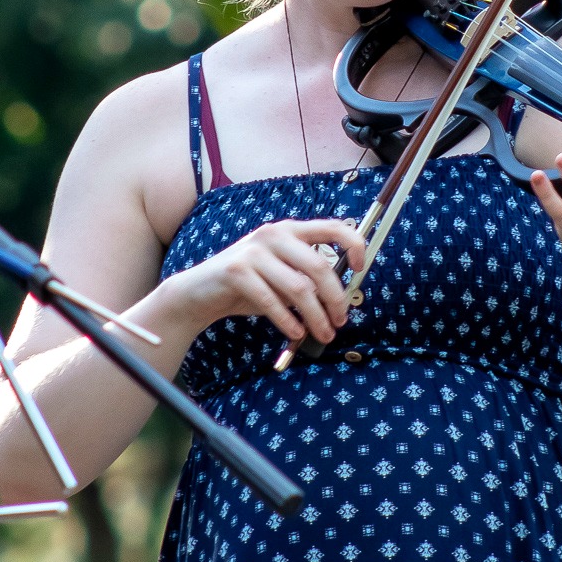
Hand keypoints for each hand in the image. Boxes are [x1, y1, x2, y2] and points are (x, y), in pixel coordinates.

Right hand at [162, 218, 365, 343]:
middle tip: (340, 322)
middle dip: (335, 299)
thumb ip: (307, 278)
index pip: (333, 227)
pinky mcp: (236, 271)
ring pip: (299, 288)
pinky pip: (271, 301)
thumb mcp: (282, 275)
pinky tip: (295, 333)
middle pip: (319, 267)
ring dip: (315, 317)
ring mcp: (253, 251)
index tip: (360, 269)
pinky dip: (287, 321)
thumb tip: (341, 300)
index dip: (354, 246)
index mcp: (290, 230)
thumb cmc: (249, 284)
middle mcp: (274, 234)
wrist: (201, 291)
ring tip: (322, 334)